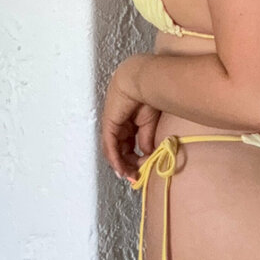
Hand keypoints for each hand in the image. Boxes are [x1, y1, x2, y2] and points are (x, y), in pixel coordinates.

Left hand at [101, 59, 160, 181]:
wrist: (143, 81)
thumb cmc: (150, 96)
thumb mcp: (150, 124)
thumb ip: (146, 140)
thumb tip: (146, 155)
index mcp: (129, 124)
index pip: (128, 147)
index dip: (135, 161)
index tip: (143, 172)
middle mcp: (119, 126)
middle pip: (120, 151)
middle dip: (128, 166)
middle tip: (136, 178)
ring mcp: (112, 126)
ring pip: (113, 151)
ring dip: (122, 165)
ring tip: (130, 176)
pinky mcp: (109, 125)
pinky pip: (110, 146)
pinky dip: (115, 159)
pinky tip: (122, 169)